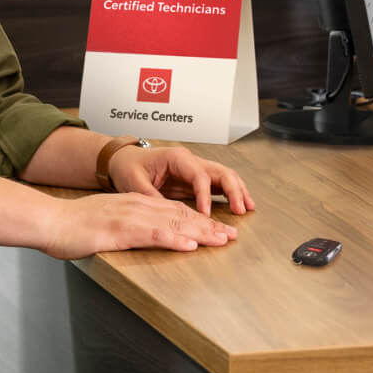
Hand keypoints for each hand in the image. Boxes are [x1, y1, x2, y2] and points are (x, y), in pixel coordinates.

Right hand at [41, 191, 235, 259]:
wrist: (51, 221)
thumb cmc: (75, 224)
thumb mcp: (108, 218)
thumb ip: (129, 223)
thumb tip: (144, 233)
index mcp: (137, 203)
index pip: (176, 211)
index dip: (200, 220)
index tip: (219, 229)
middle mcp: (138, 206)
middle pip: (181, 215)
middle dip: (209, 226)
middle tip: (232, 235)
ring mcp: (131, 217)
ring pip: (174, 223)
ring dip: (200, 232)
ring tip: (222, 240)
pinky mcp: (120, 230)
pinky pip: (153, 234)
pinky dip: (174, 239)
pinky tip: (189, 245)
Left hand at [109, 144, 254, 215]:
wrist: (124, 160)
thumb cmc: (128, 167)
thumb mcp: (133, 182)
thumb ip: (150, 196)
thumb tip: (165, 214)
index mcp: (176, 158)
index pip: (199, 175)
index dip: (205, 195)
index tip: (207, 215)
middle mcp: (190, 160)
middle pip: (220, 171)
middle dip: (233, 190)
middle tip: (240, 209)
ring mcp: (195, 168)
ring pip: (224, 175)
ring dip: (237, 190)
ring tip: (247, 207)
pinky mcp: (195, 178)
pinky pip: (218, 183)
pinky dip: (231, 193)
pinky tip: (239, 205)